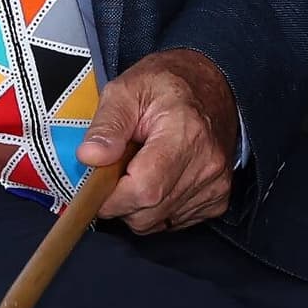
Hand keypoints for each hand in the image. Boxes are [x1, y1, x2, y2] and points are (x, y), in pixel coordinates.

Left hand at [78, 48, 237, 234]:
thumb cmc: (165, 85)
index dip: (112, 198)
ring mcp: (215, 184)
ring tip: (139, 169)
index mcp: (184, 134)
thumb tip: (89, 157)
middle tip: (116, 172)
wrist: (209, 85)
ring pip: (157, 222)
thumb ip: (106, 125)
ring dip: (137, 206)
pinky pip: (174, 222)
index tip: (96, 186)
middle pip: (148, 213)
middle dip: (120, 202)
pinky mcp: (218, 198)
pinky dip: (157, 209)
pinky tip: (158, 179)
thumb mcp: (125, 90)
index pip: (144, 190)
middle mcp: (206, 164)